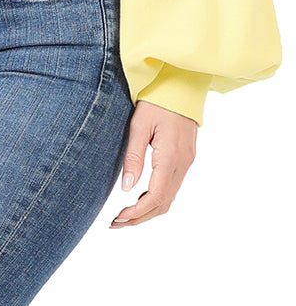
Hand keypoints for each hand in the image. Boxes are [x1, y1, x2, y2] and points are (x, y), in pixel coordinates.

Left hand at [109, 99, 196, 227]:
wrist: (180, 83)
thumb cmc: (156, 101)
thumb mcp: (139, 126)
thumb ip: (134, 157)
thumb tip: (127, 189)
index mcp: (170, 156)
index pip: (155, 197)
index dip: (137, 213)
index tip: (118, 219)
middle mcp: (183, 163)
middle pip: (164, 203)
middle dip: (140, 217)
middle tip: (117, 222)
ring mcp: (187, 161)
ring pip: (170, 197)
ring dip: (149, 210)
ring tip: (126, 214)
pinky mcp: (186, 157)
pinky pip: (173, 186)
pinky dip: (157, 198)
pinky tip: (141, 197)